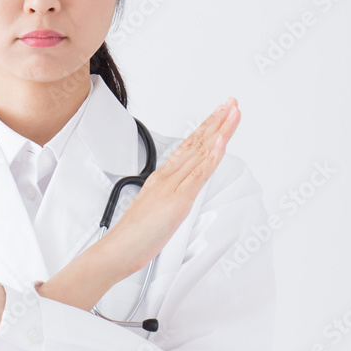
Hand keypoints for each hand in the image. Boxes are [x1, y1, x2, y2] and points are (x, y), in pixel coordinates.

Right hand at [106, 97, 241, 275]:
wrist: (119, 248)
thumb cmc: (135, 235)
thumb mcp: (156, 210)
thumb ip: (168, 198)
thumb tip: (180, 196)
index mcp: (163, 178)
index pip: (188, 147)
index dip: (205, 129)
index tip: (218, 115)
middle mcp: (168, 177)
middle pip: (197, 143)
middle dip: (216, 121)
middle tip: (230, 102)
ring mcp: (173, 187)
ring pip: (200, 152)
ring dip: (218, 130)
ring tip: (231, 112)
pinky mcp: (178, 200)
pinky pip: (198, 174)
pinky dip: (211, 156)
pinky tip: (220, 142)